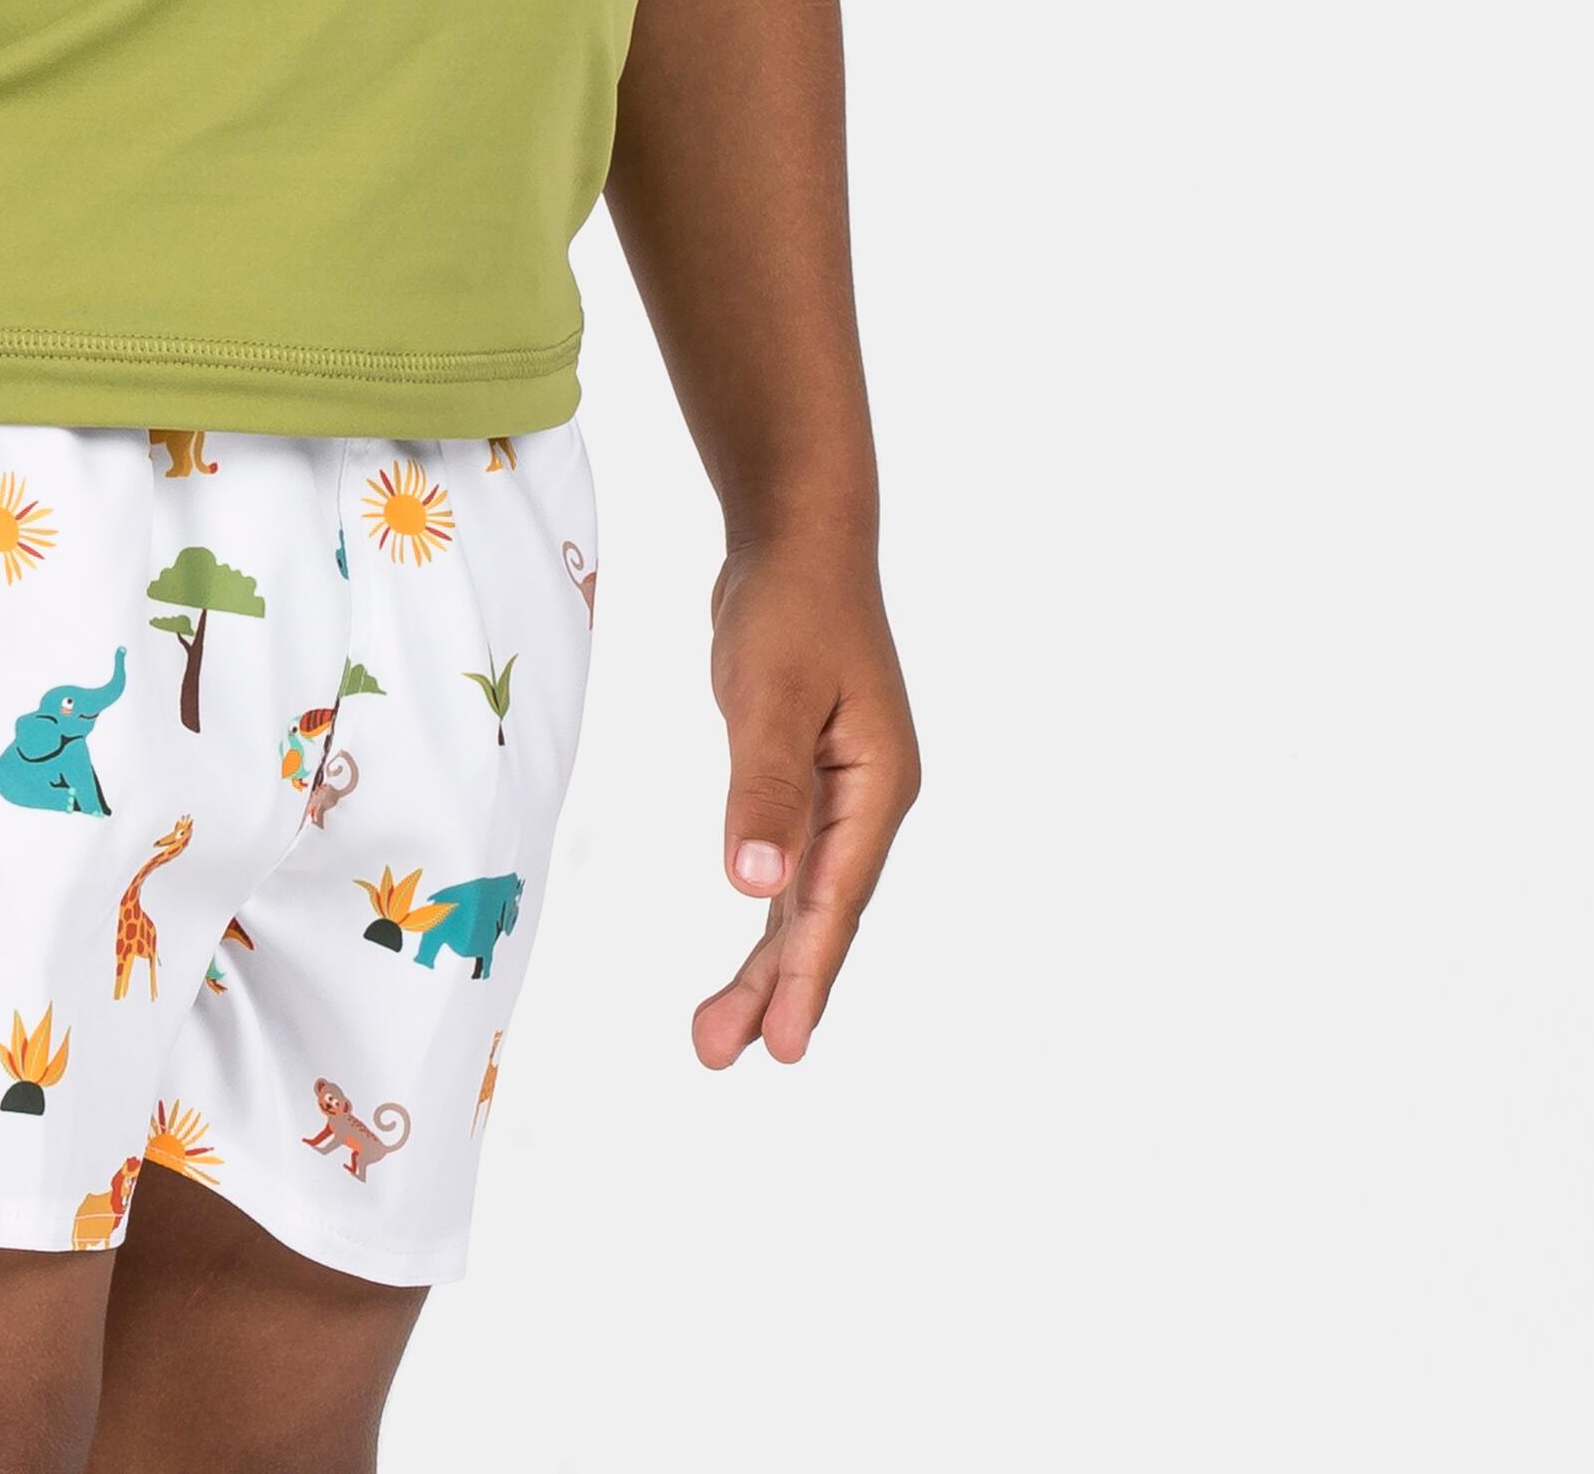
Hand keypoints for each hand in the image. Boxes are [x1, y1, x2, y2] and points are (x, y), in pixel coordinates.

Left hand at [697, 530, 917, 1067]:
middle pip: (821, 913)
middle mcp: (867, 801)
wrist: (797, 539)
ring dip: (767, 963)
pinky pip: (789, 865)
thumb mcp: (770, 692)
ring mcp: (841, 793)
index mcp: (877, 786)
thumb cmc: (791, 605)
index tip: (784, 1046)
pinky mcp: (807, 780)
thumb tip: (755, 885)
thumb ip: (764, 788)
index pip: (836, 897)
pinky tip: (750, 955)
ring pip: (803, 898)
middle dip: (776, 987)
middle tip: (721, 1054)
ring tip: (716, 1033)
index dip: (807, 974)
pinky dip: (768, 911)